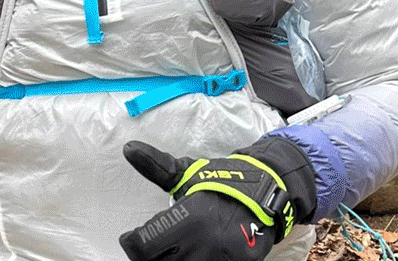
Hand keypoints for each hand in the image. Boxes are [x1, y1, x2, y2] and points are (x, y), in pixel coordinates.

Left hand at [119, 138, 314, 260]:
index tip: (133, 236)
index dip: (133, 241)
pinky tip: (191, 252)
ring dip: (172, 258)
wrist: (269, 195)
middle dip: (150, 254)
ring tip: (172, 248)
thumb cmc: (222, 182)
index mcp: (188, 218)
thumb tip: (128, 148)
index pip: (142, 246)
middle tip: (152, 244)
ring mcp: (220, 259)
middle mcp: (203, 244)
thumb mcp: (187, 173)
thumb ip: (156, 166)